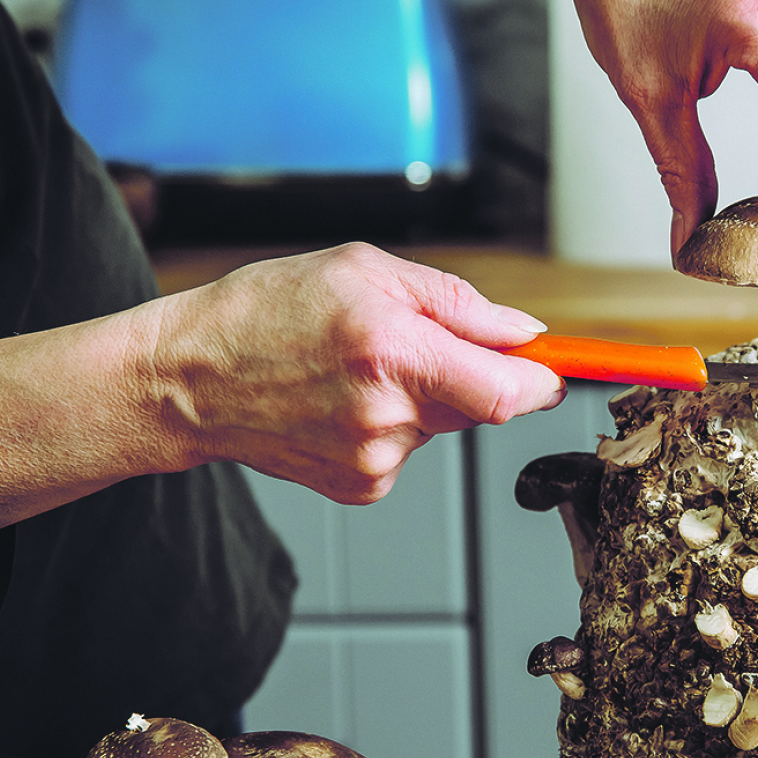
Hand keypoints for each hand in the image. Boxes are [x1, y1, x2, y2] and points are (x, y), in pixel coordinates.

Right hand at [0, 244, 563, 539]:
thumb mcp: (365, 270)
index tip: (568, 370)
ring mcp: (373, 460)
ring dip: (424, 395)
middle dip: (469, 371)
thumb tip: (526, 336)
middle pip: (480, 404)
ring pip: (443, 423)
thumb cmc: (267, 311)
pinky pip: (410, 448)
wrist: (189, 380)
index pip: (507, 391)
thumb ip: (457, 304)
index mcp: (392, 350)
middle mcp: (387, 414)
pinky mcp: (361, 487)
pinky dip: (394, 422)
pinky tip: (341, 403)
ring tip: (356, 369)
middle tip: (413, 342)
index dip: (546, 382)